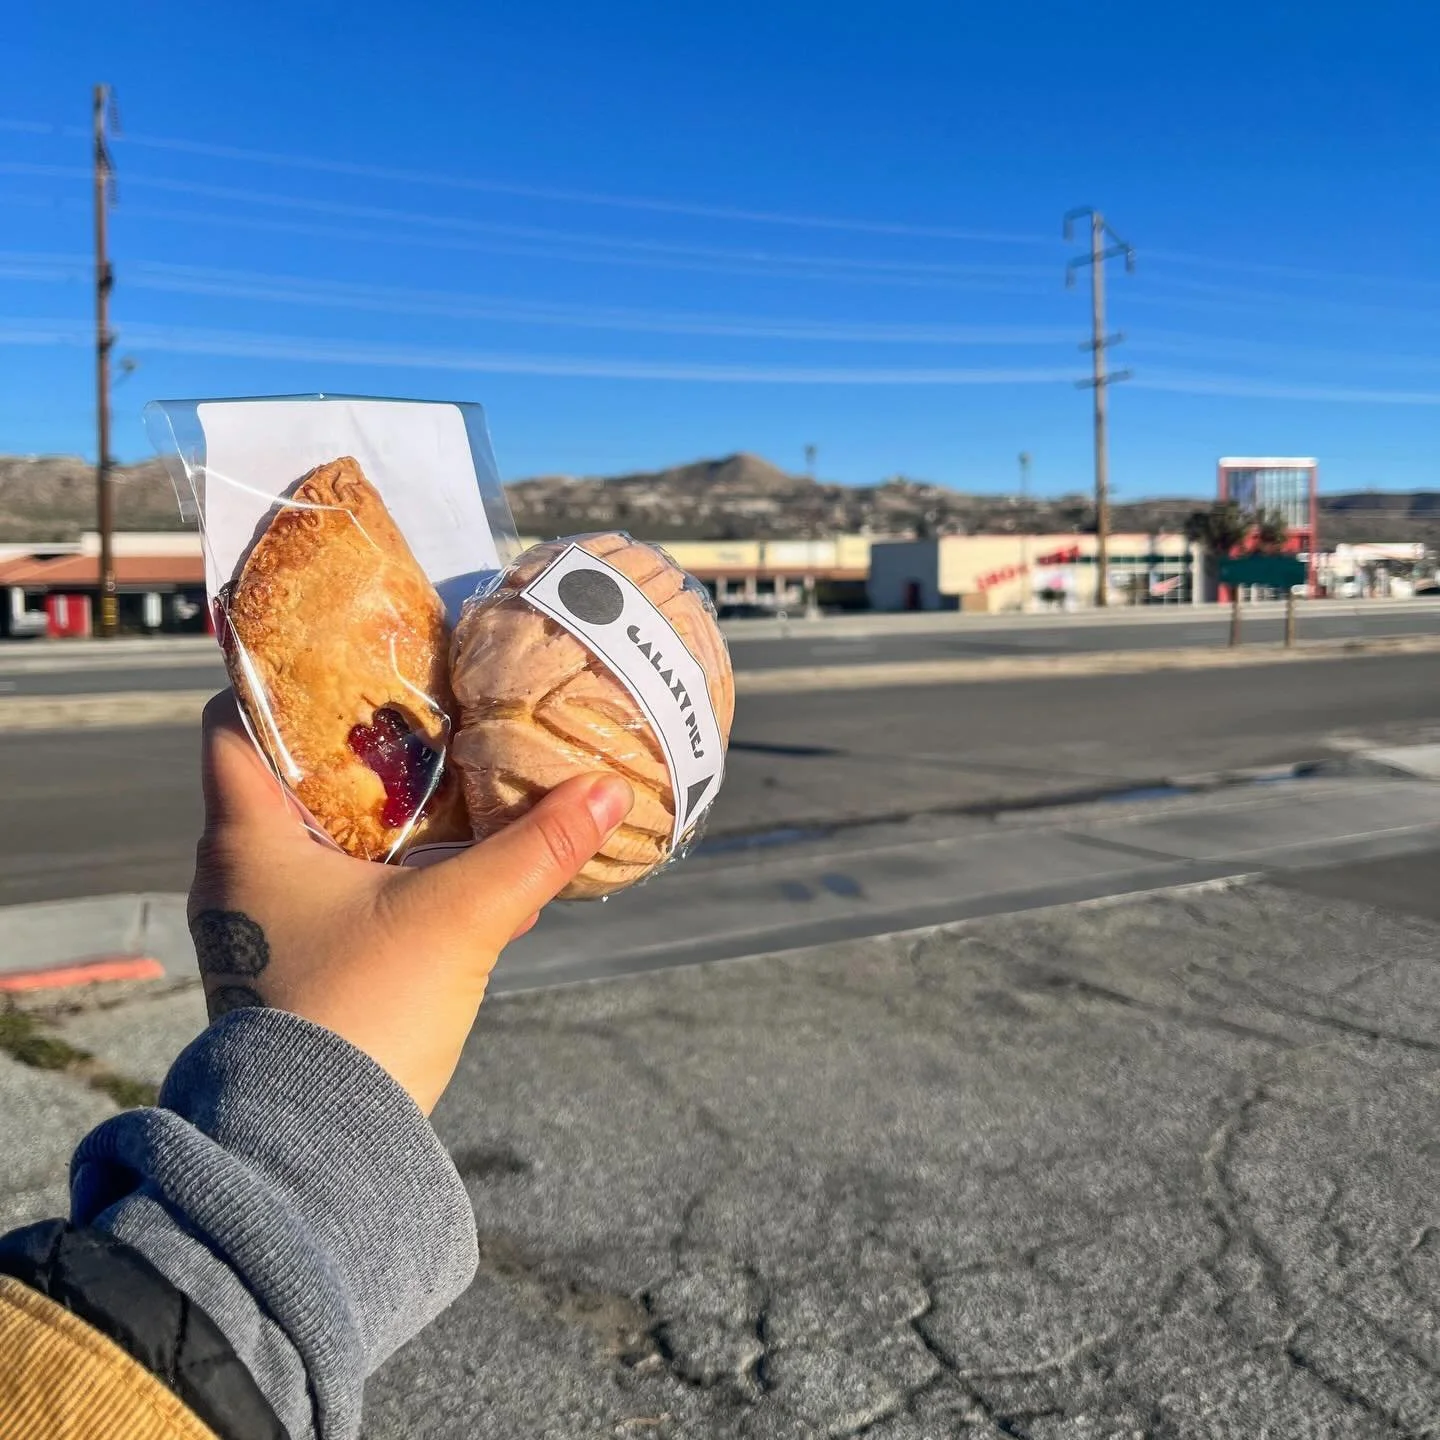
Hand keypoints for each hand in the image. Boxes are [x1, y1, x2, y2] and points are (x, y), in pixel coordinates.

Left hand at [187, 692, 633, 1113]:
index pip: (233, 720)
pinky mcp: (301, 966)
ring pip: (327, 836)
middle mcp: (242, 875)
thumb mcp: (459, 919)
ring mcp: (269, 925)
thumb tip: (607, 786)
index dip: (283, 675)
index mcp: (246, 840)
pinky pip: (347, 889)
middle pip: (293, 772)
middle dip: (365, 740)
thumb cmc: (362, 1019)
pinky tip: (464, 869)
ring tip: (463, 779)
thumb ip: (536, 850)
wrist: (321, 1158)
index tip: (354, 652)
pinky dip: (398, 868)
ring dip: (391, 810)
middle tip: (433, 707)